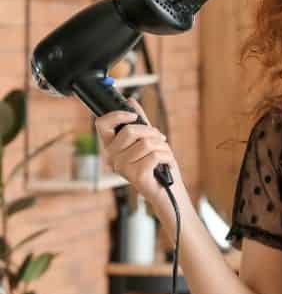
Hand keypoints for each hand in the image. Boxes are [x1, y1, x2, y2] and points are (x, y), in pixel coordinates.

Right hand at [95, 98, 183, 214]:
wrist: (168, 192)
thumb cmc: (157, 166)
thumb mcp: (148, 139)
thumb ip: (139, 121)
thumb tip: (131, 101)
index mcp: (112, 148)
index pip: (101, 124)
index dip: (117, 115)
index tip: (133, 115)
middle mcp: (113, 158)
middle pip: (129, 130)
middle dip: (151, 132)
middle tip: (159, 140)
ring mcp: (123, 168)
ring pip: (146, 142)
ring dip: (162, 146)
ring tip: (163, 155)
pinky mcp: (136, 176)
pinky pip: (155, 154)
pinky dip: (167, 156)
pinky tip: (166, 164)